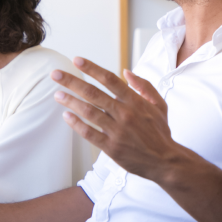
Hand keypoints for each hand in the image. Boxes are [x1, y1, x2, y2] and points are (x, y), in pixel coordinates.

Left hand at [52, 58, 176, 182]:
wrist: (165, 161)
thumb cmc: (160, 132)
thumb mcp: (159, 104)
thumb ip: (144, 86)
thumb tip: (126, 72)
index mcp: (135, 101)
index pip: (109, 79)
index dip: (92, 68)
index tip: (77, 60)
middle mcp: (124, 113)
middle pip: (93, 93)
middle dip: (72, 82)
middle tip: (55, 74)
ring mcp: (117, 131)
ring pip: (89, 112)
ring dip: (71, 101)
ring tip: (57, 94)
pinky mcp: (111, 147)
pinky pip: (90, 133)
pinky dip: (77, 124)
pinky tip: (67, 115)